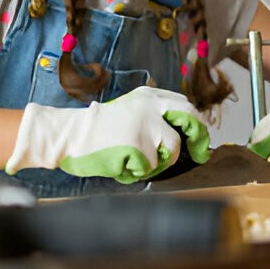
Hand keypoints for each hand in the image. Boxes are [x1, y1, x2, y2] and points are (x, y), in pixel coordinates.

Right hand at [5, 86, 209, 183]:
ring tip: (134, 160)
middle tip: (201, 154)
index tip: (201, 138)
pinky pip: (150, 168)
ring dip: (157, 162)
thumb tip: (181, 130)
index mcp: (148, 97)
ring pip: (171, 151)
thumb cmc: (96, 128)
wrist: (68, 135)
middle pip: (190, 120)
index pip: (184, 105)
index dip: (197, 122)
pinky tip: (120, 164)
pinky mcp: (138, 147)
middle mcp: (151, 108)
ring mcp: (146, 127)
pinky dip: (137, 171)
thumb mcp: (128, 108)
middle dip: (199, 139)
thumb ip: (153, 113)